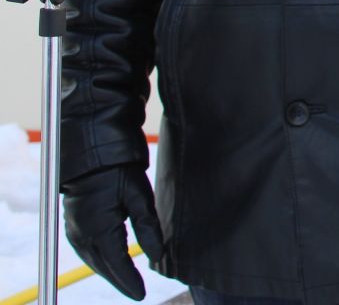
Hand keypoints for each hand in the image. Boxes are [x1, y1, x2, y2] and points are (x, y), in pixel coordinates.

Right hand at [62, 163, 163, 300]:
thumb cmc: (118, 172)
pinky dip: (100, 262)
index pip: (116, 264)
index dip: (129, 281)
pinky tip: (111, 265)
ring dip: (109, 273)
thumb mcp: (139, 195)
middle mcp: (82, 234)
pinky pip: (87, 253)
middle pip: (103, 267)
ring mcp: (74, 232)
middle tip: (137, 292)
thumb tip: (156, 255)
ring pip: (93, 262)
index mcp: (99, 228)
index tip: (141, 294)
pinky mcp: (73, 227)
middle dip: (120, 281)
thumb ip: (147, 226)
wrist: (92, 156)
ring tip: (127, 283)